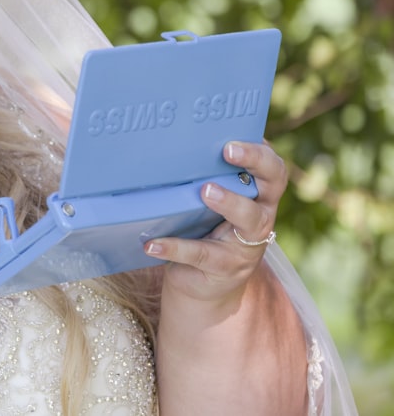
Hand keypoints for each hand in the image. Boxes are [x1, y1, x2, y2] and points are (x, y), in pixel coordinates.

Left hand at [145, 140, 286, 305]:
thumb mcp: (207, 206)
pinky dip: (174, 247)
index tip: (235, 138)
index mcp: (258, 196)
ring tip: (204, 191)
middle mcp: (260, 217)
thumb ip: (203, 181)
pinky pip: (200, 254)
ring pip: (248, 219)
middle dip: (255, 162)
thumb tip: (170, 146)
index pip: (272, 168)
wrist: (202, 287)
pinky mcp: (224, 268)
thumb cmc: (203, 232)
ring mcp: (246, 245)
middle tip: (228, 151)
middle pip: (272, 185)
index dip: (260, 152)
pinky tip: (152, 244)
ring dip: (228, 202)